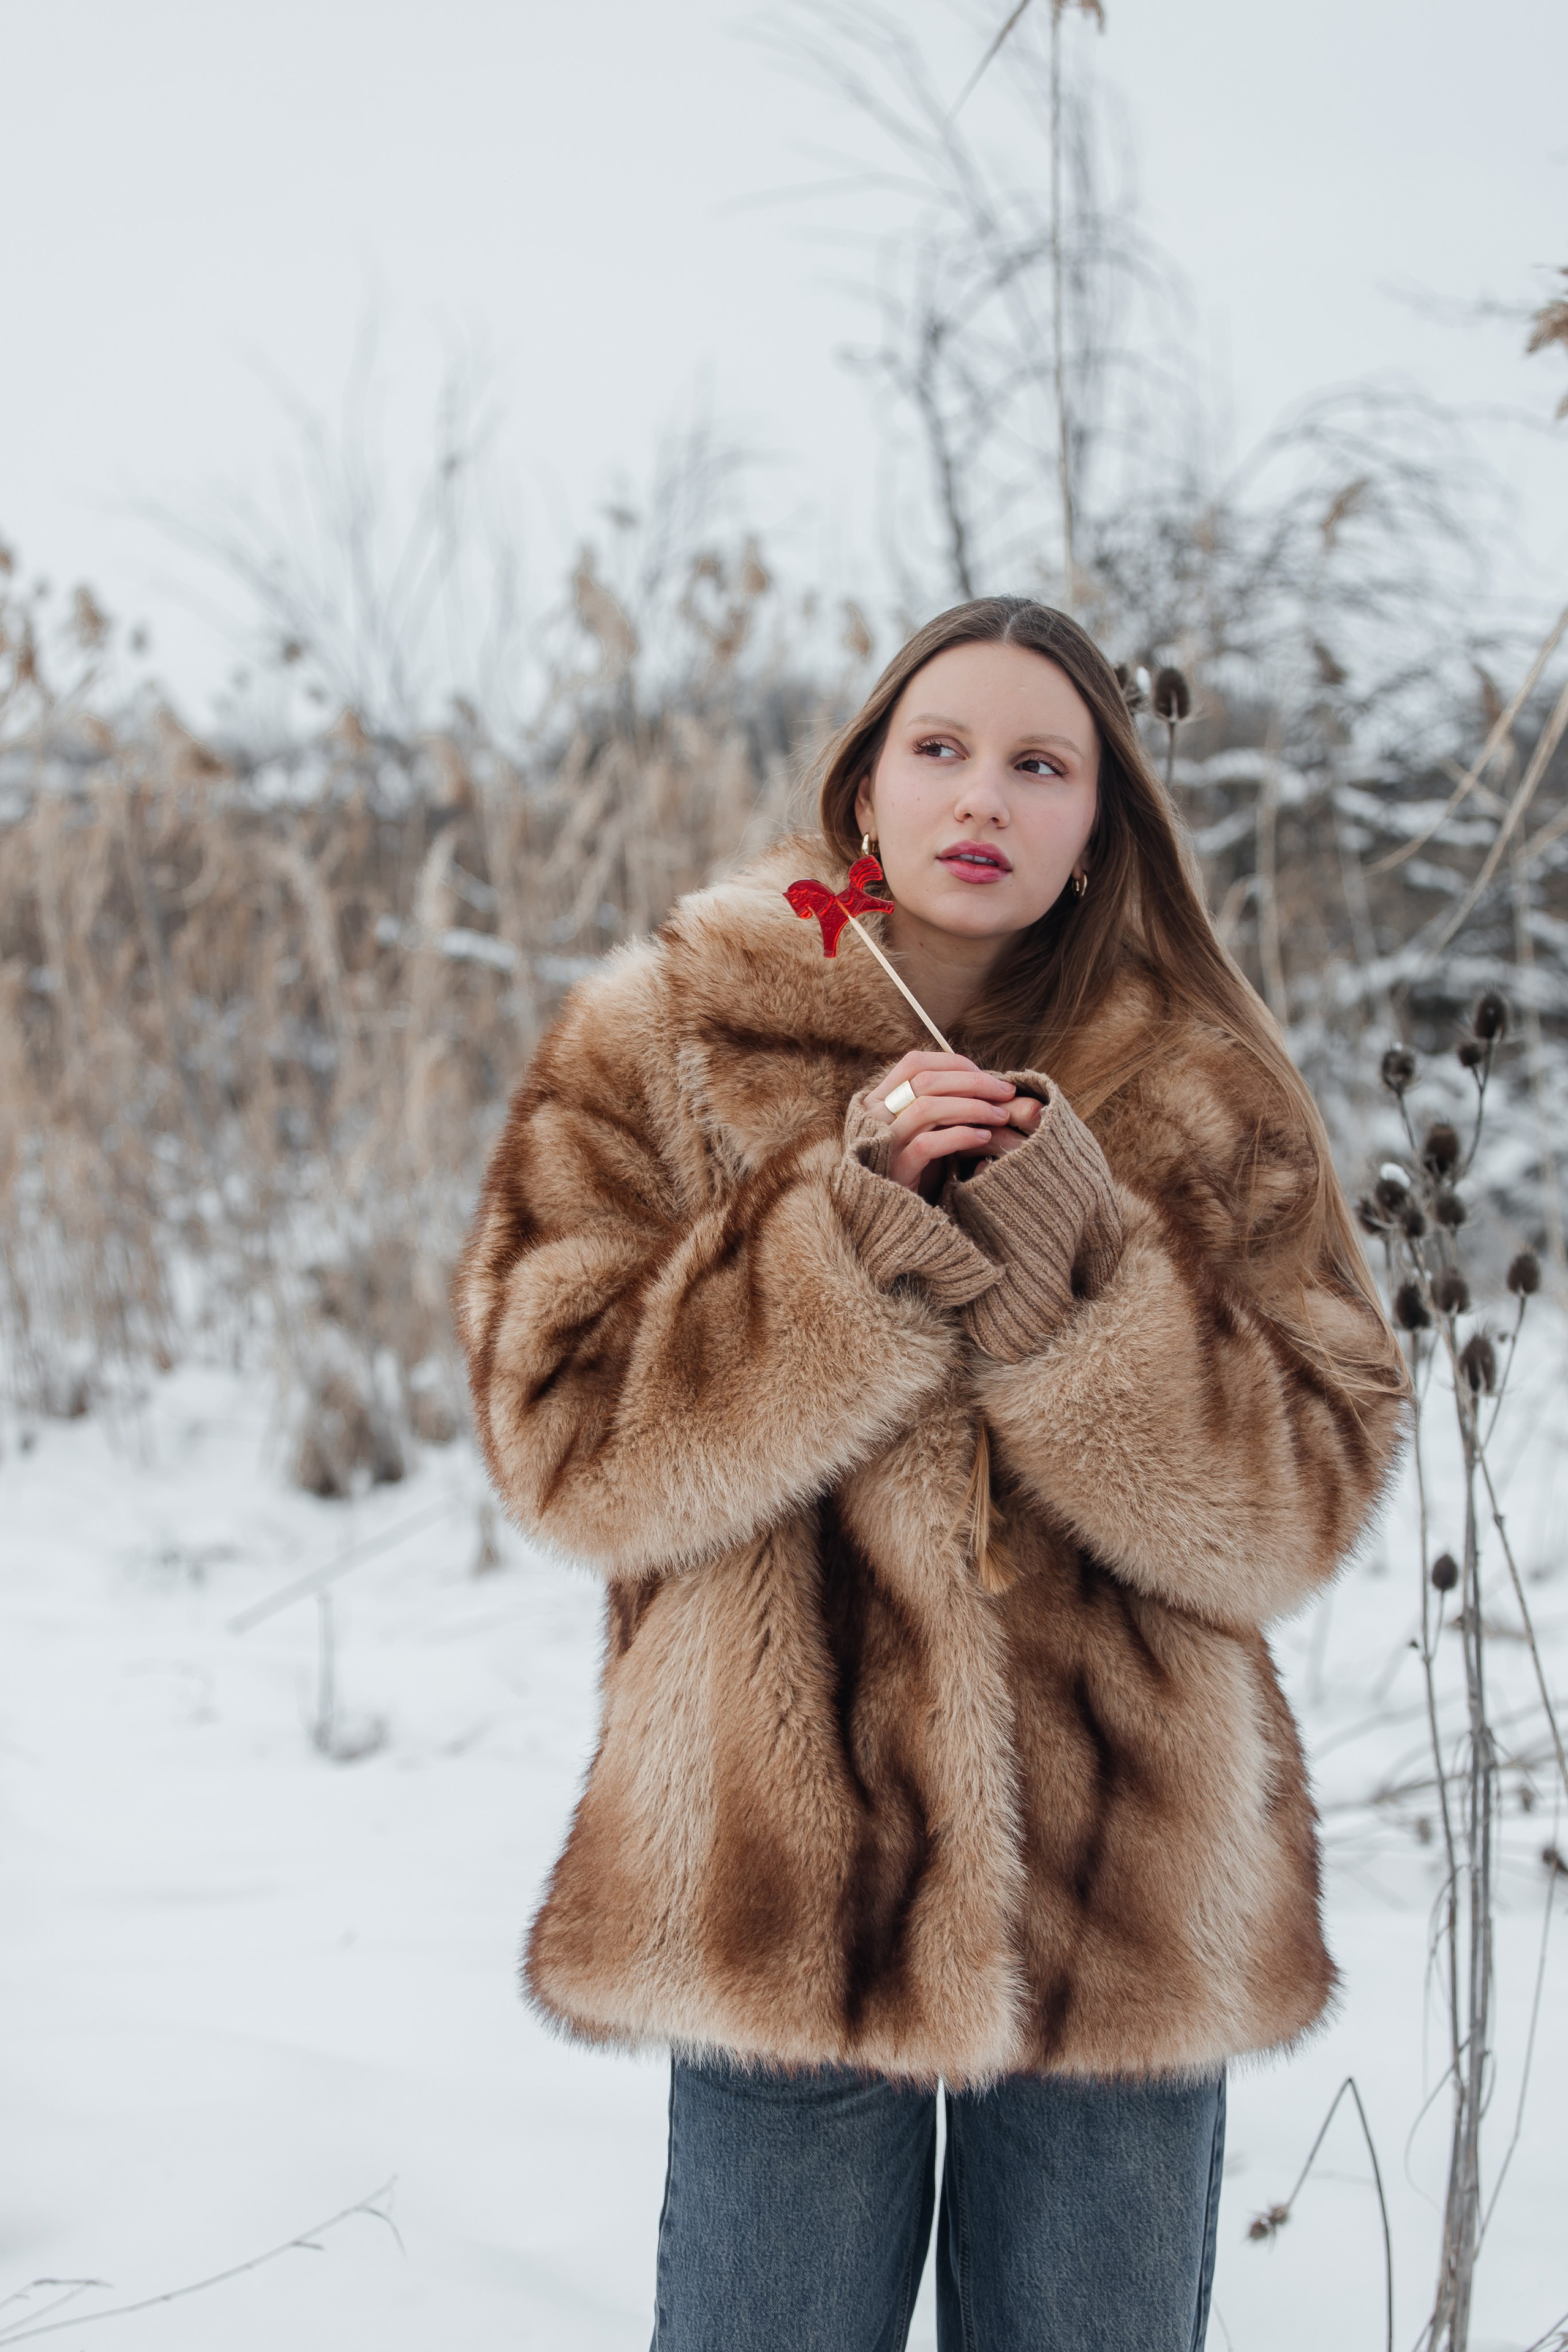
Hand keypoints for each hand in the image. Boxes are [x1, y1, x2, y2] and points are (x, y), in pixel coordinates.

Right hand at [868, 1052, 1042, 1196]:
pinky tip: (984, 1137)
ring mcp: (883, 1144)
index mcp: (880, 1100)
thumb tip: (994, 1082)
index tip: (987, 1076)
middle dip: (973, 1082)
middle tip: (1007, 1092)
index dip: (953, 1063)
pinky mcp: (895, 1171)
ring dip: (972, 1106)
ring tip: (1000, 1116)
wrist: (904, 1221)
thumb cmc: (924, 1169)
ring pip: (927, 1107)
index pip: (914, 1063)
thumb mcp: (935, 1130)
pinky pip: (928, 1144)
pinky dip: (960, 1135)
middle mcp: (875, 1118)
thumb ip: (951, 1104)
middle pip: (925, 1080)